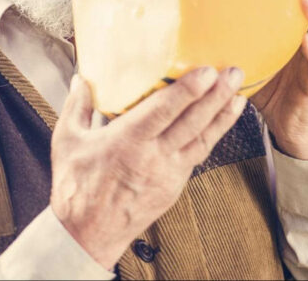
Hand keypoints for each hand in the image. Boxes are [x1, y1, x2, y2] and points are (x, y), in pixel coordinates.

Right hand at [50, 66, 246, 269]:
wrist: (86, 234)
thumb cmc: (76, 189)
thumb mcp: (67, 140)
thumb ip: (77, 105)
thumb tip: (80, 79)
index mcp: (127, 142)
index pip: (164, 111)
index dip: (189, 90)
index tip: (207, 72)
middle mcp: (152, 156)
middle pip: (192, 122)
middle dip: (216, 96)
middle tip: (234, 73)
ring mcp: (167, 173)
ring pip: (202, 140)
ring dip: (222, 116)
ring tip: (240, 94)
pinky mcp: (174, 185)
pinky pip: (197, 155)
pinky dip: (213, 136)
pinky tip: (221, 122)